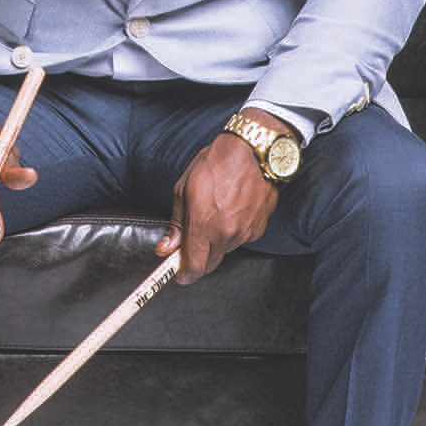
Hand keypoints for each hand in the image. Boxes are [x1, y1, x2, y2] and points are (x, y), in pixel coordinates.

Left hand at [166, 130, 280, 280]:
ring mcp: (245, 233)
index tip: (178, 274)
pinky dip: (233, 232)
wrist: (253, 151)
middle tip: (192, 242)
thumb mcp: (184, 188)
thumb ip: (176, 223)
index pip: (193, 266)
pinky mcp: (259, 228)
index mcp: (203, 224)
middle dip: (198, 259)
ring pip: (225, 250)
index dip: (183, 274)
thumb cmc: (216, 163)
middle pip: (209, 263)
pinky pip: (241, 239)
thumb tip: (167, 247)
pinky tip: (231, 211)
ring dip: (216, 242)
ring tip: (215, 213)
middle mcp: (226, 233)